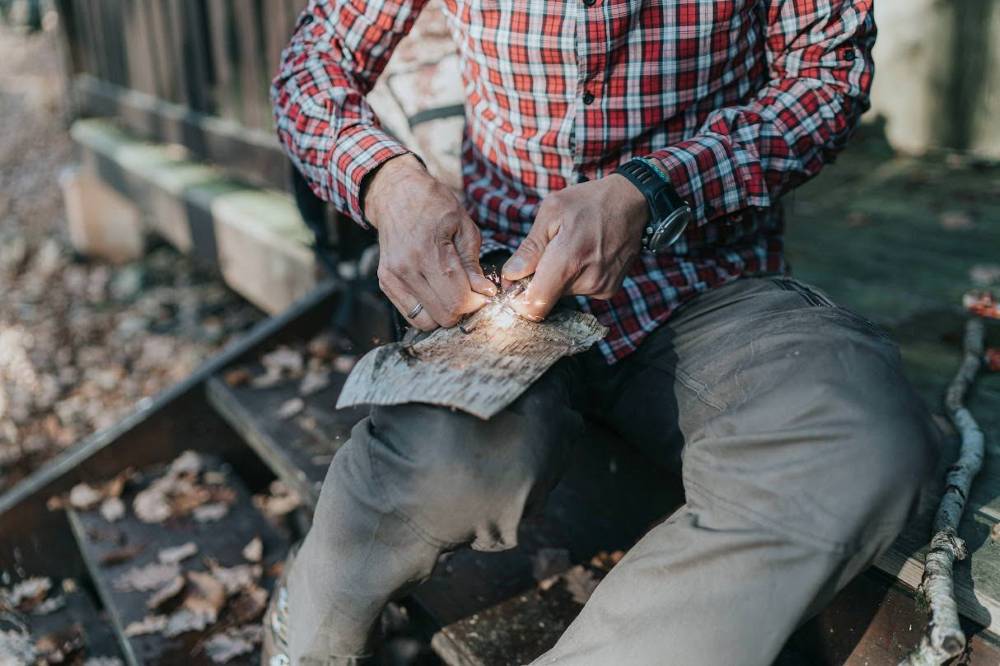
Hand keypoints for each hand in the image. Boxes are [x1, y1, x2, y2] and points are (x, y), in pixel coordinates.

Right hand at [364, 155, 495, 329]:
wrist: (396, 193)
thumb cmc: (434, 205)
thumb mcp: (464, 227)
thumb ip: (473, 264)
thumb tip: (484, 293)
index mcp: (429, 252)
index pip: (457, 301)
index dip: (477, 304)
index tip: (484, 294)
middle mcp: (406, 269)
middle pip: (444, 316)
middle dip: (463, 311)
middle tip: (470, 295)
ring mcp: (392, 278)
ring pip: (426, 321)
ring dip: (444, 313)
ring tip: (452, 294)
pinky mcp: (385, 283)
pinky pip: (411, 314)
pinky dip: (428, 311)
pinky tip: (436, 293)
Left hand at [501, 174, 647, 320]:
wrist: (632, 202)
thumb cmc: (589, 202)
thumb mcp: (552, 212)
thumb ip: (530, 248)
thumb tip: (511, 275)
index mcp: (568, 261)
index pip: (535, 306)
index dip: (518, 299)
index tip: (515, 282)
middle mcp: (587, 281)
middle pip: (547, 298)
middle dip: (538, 280)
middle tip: (546, 253)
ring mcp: (600, 288)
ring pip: (562, 294)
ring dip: (558, 277)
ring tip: (571, 248)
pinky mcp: (609, 290)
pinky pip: (579, 290)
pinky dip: (575, 277)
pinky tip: (585, 255)